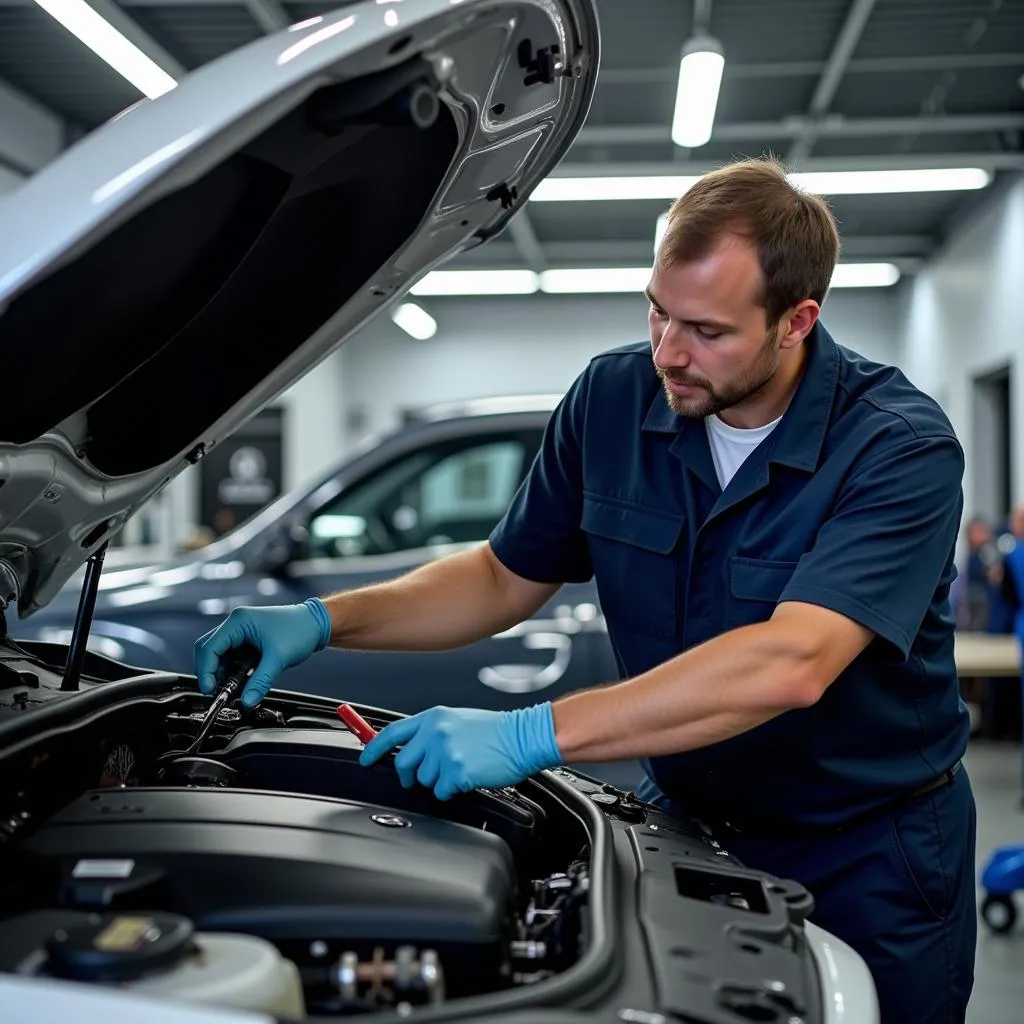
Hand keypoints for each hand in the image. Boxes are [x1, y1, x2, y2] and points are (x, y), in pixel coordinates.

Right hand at [194, 599, 331, 706]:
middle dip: (211, 672)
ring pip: (220, 654)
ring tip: (233, 687)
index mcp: (238, 621)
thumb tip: (247, 700)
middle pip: (209, 649)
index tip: (210, 689)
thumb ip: (260, 681)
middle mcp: (237, 624)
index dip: (206, 670)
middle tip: (218, 690)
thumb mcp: (278, 658)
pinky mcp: (248, 640)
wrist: (317, 623)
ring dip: (223, 672)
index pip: (209, 647)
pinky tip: (242, 680)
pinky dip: (233, 669)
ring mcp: (242, 631)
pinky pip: (232, 656)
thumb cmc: (300, 629)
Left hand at [358, 703, 562, 800]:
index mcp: (434, 717)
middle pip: (403, 762)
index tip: (366, 758)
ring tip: (459, 769)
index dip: (374, 747)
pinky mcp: (456, 772)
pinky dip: (451, 790)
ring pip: (423, 780)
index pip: (392, 732)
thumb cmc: (496, 730)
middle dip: (408, 775)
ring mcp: (445, 753)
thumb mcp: (458, 721)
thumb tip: (410, 749)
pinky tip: (467, 777)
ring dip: (437, 781)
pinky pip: (441, 791)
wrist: (523, 737)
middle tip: (417, 778)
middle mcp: (435, 733)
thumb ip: (432, 733)